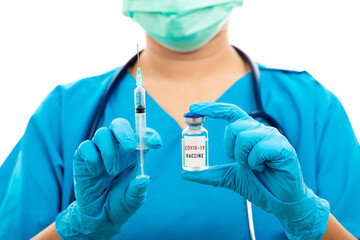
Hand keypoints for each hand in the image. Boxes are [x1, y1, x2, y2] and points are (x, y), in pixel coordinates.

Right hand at [56, 118, 161, 238]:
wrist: (98, 216)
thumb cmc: (120, 203)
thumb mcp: (133, 200)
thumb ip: (138, 190)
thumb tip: (143, 180)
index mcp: (134, 153)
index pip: (142, 135)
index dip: (149, 135)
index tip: (155, 143)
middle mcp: (117, 148)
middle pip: (119, 124)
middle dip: (125, 132)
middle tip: (130, 147)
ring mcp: (99, 150)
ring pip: (102, 133)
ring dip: (109, 152)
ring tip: (112, 172)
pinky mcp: (83, 157)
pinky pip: (86, 146)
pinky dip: (92, 158)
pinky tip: (95, 173)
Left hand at [181, 102, 328, 239]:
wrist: (280, 201)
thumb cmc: (258, 185)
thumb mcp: (229, 177)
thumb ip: (209, 173)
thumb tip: (185, 174)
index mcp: (248, 133)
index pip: (230, 112)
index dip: (212, 108)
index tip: (193, 108)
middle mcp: (260, 130)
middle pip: (233, 127)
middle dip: (231, 149)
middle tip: (241, 163)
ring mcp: (272, 137)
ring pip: (244, 138)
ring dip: (244, 159)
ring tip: (255, 167)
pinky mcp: (283, 147)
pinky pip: (259, 149)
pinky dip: (256, 163)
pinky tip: (265, 168)